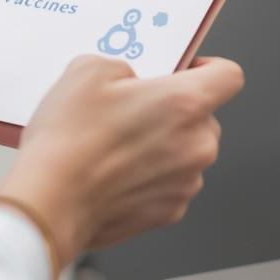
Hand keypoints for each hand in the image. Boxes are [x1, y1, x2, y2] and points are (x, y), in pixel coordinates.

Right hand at [0, 56, 244, 261]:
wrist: (50, 202)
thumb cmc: (68, 143)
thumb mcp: (88, 71)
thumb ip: (123, 67)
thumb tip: (128, 79)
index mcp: (186, 103)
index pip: (229, 75)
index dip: (210, 68)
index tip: (190, 70)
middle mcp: (197, 144)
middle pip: (205, 117)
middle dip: (174, 112)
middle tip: (135, 110)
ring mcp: (186, 181)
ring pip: (187, 153)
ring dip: (163, 147)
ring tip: (118, 146)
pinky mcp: (169, 211)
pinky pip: (170, 184)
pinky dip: (151, 178)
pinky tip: (117, 174)